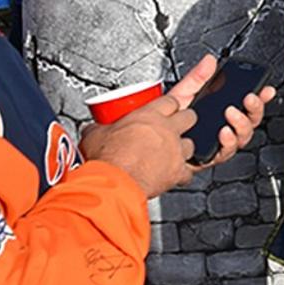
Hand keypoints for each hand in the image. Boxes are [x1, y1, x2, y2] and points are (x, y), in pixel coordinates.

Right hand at [81, 94, 199, 199]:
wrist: (113, 184)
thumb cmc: (106, 159)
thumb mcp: (94, 135)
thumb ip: (98, 128)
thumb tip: (93, 129)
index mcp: (149, 115)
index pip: (170, 100)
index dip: (168, 105)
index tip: (166, 108)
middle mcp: (167, 130)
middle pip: (189, 116)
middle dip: (183, 121)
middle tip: (174, 127)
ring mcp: (175, 150)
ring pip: (191, 144)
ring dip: (182, 148)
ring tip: (171, 153)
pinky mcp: (178, 172)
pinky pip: (189, 171)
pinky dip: (182, 174)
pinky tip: (175, 175)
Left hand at [170, 55, 276, 170]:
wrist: (149, 146)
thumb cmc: (166, 123)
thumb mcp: (182, 94)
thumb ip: (198, 78)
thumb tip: (210, 61)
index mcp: (221, 113)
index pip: (247, 105)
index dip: (260, 97)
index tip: (266, 89)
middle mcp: (224, 129)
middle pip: (250, 122)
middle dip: (254, 109)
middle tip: (248, 99)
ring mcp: (218, 144)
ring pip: (242, 138)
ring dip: (241, 125)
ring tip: (231, 113)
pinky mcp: (210, 157)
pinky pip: (225, 152)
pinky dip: (227, 143)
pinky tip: (222, 133)